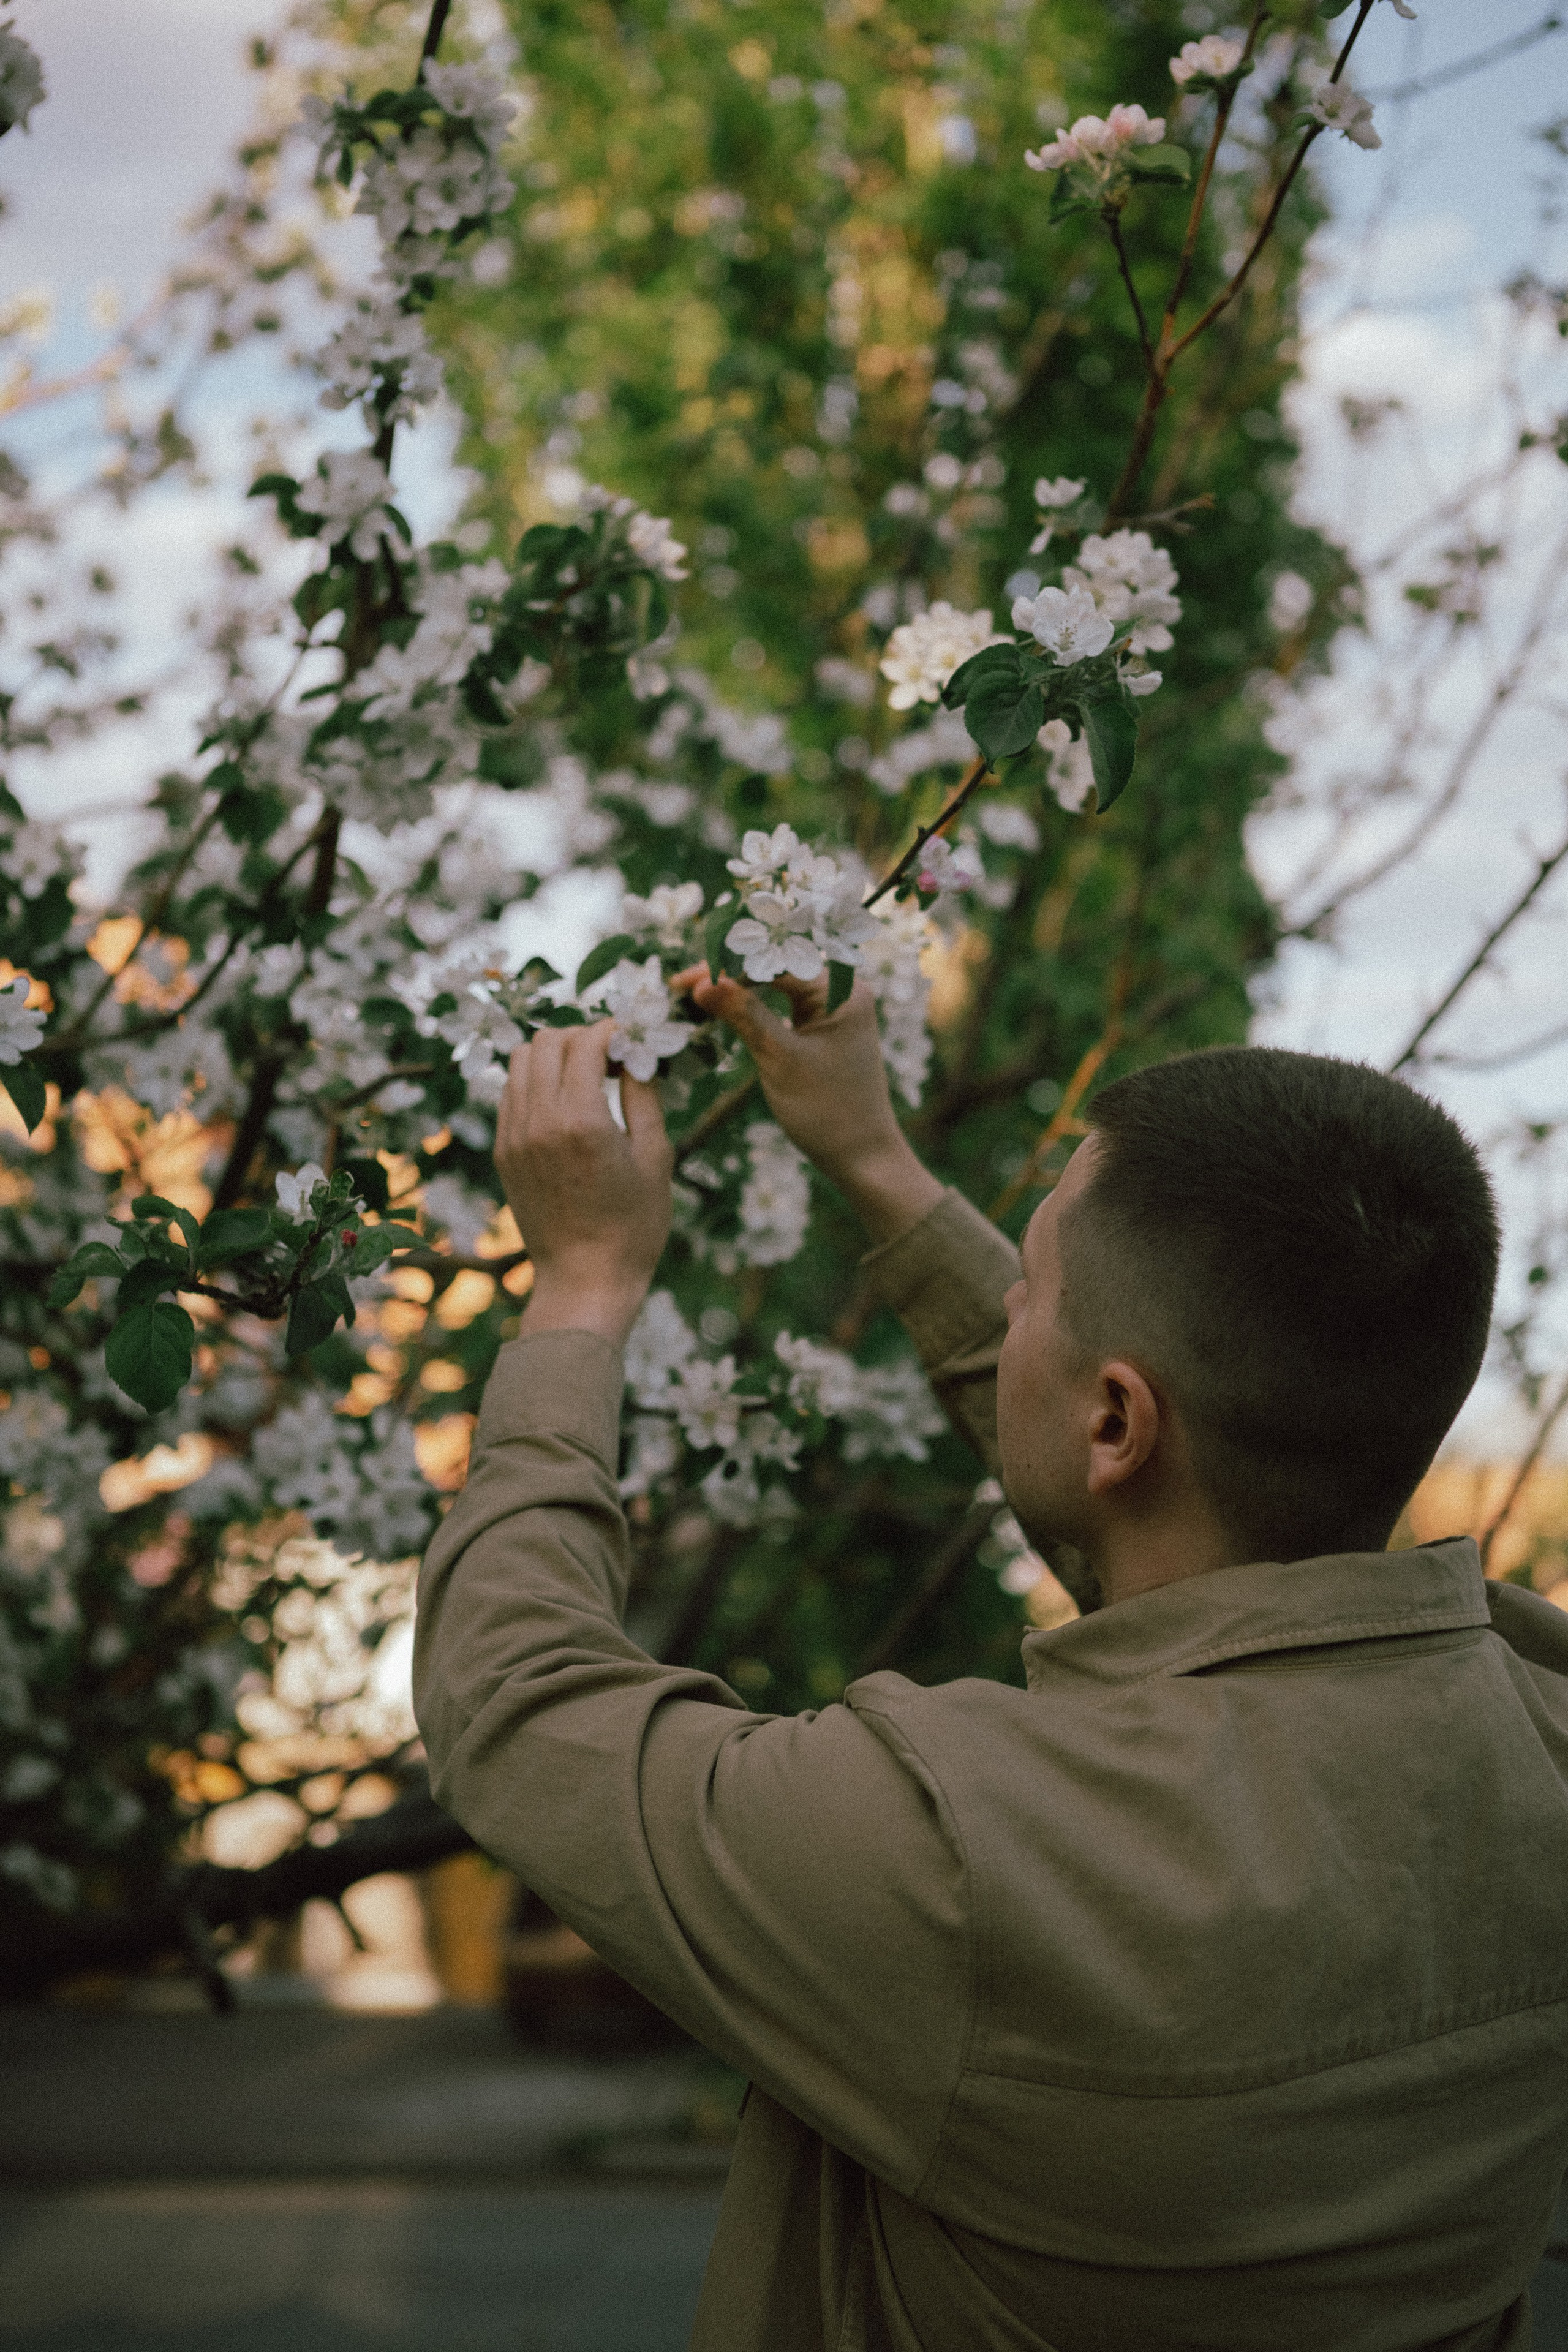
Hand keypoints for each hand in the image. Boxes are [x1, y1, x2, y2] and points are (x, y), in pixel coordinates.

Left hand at [496, 1021, 671, 1345]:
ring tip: (583, 1075)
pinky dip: (534, 1081)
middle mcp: (540, 1121)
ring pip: (520, 1061)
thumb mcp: (656, 1157)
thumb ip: (644, 1096)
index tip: (630, 1039)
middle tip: (608, 1056)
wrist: (585, 1279)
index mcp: (583, 1121)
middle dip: (580, 1036)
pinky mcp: (503, 1151)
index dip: (611, 1030)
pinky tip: (563, 1101)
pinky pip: (510, 1093)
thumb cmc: (634, 1225)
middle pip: (546, 1041)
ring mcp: (514, 1136)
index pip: (586, 1042)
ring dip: (552, 1055)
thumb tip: (635, 1054)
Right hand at [684, 966, 943, 1245]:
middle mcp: (841, 988)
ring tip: (694, 996)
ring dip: (735, 987)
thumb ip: (744, 1015)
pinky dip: (751, 1004)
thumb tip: (701, 982)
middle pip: (774, 965)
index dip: (725, 967)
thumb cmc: (827, 1111)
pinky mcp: (822, 1023)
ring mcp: (833, 1005)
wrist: (861, 1155)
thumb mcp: (780, 1060)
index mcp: (841, 990)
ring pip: (774, 982)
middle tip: (681, 987)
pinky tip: (721, 1008)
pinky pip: (781, 1001)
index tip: (684, 981)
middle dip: (727, 972)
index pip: (774, 961)